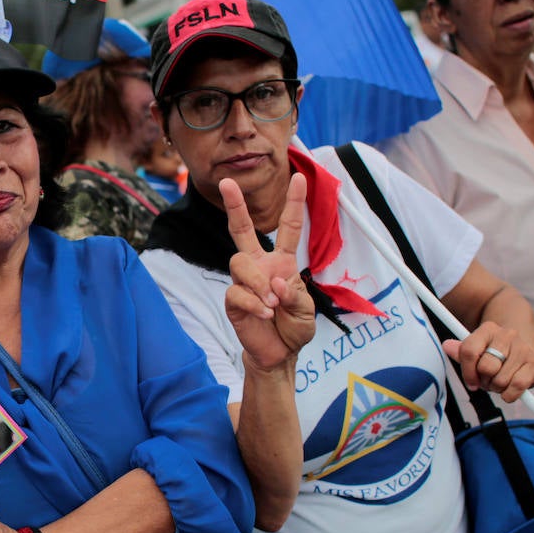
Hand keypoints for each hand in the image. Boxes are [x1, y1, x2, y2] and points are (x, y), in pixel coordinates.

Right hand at [222, 174, 315, 371]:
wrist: (279, 354)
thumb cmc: (294, 327)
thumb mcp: (306, 311)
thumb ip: (294, 295)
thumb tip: (275, 284)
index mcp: (282, 263)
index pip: (288, 229)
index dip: (294, 204)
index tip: (300, 178)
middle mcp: (260, 266)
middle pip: (242, 230)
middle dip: (235, 205)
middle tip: (227, 182)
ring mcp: (244, 282)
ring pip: (239, 262)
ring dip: (258, 283)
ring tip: (272, 305)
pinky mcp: (233, 300)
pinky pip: (237, 291)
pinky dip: (254, 303)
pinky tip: (265, 314)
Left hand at [443, 323, 533, 402]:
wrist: (522, 346)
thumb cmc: (493, 352)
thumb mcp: (476, 349)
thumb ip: (461, 351)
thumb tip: (447, 346)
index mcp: (488, 329)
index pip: (469, 351)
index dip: (467, 372)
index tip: (471, 382)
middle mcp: (507, 335)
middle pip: (486, 368)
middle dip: (484, 380)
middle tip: (488, 380)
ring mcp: (524, 349)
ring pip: (501, 380)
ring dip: (496, 388)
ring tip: (499, 381)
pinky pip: (517, 387)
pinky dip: (509, 395)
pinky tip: (509, 390)